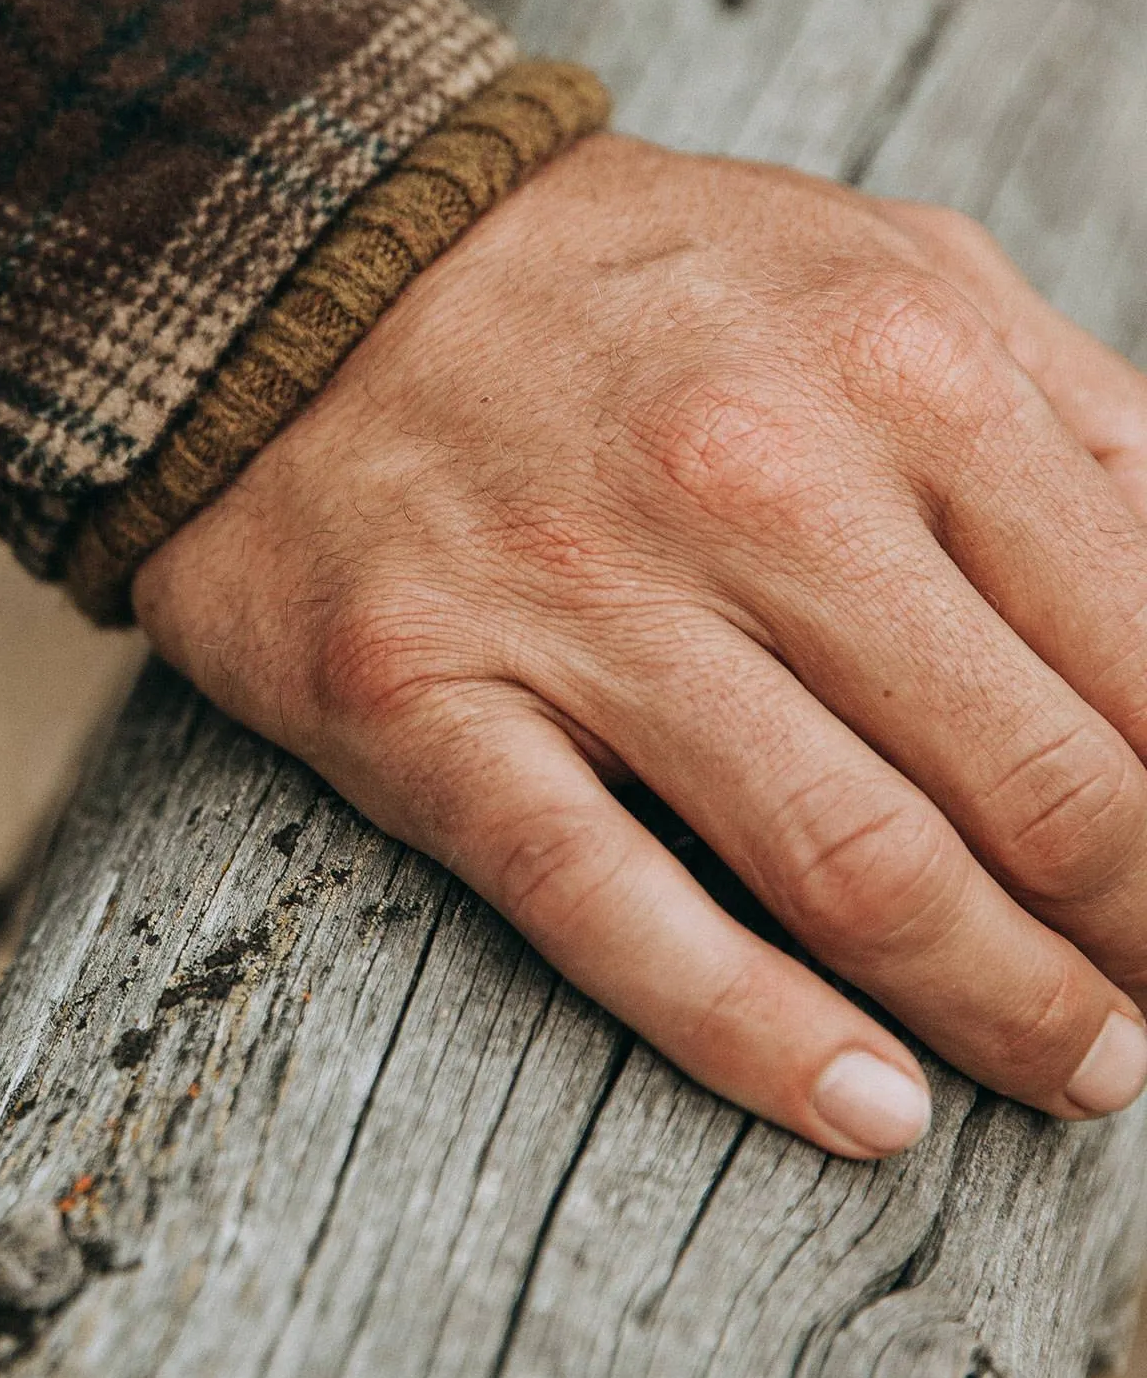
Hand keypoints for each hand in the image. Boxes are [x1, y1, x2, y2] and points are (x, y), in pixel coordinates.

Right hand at [135, 134, 1146, 1158]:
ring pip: (851, 868)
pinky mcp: (423, 697)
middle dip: (1141, 939)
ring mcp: (572, 600)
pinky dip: (753, 1036)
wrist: (313, 268)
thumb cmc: (631, 287)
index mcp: (898, 367)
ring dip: (1004, 1011)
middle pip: (1033, 789)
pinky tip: (865, 1109)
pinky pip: (605, 904)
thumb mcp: (888, 273)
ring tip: (1073, 1067)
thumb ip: (1080, 423)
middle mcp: (748, 481)